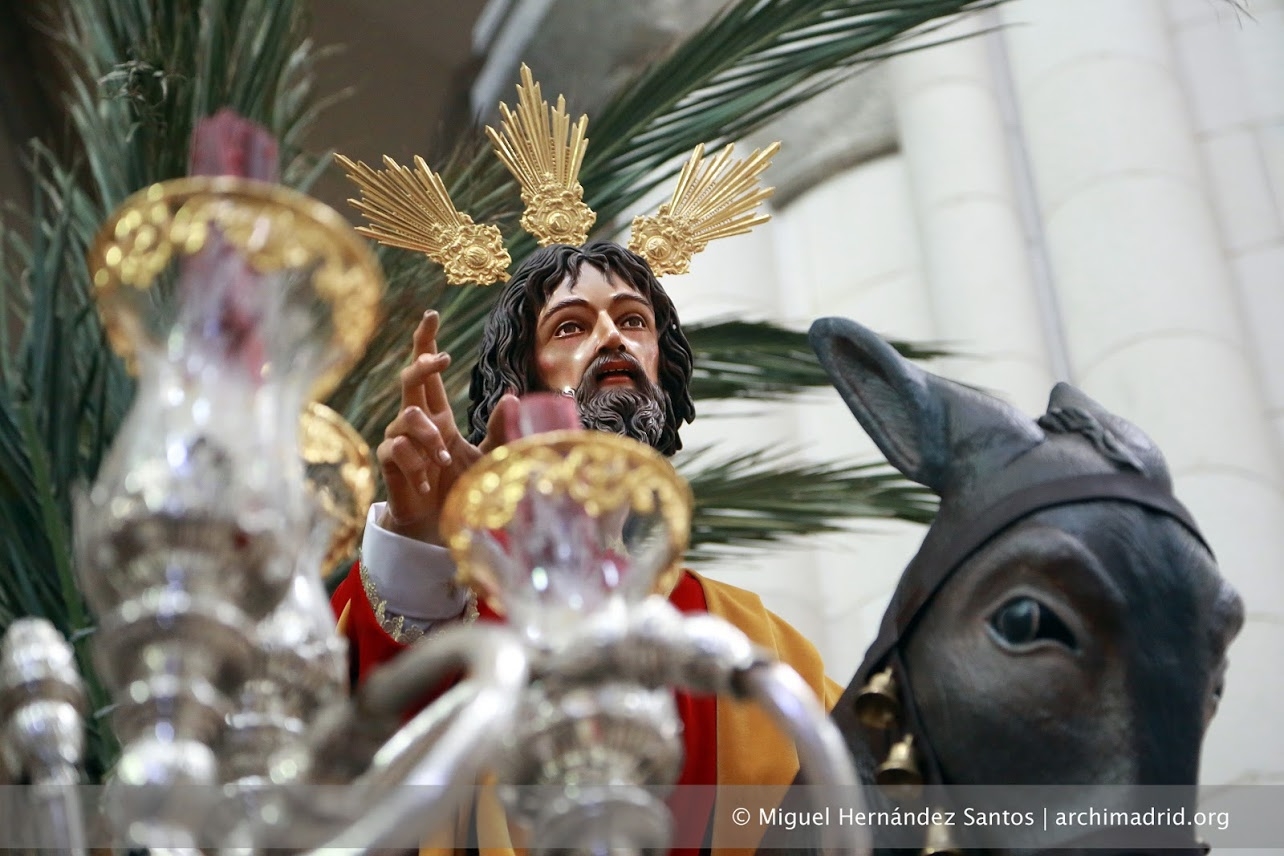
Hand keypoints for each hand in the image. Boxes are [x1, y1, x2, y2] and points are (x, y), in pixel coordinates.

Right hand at [375, 310, 516, 544]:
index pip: (428, 373)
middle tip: (443, 358)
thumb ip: (501, 429)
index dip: (425, 343)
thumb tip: (512, 396)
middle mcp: (417, 423)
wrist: (441, 526)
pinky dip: (417, 465)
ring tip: (444, 462)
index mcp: (439, 416)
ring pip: (407, 416)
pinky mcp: (390, 461)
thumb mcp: (491, 457)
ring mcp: (400, 440)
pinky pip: (398, 448)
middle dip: (422, 362)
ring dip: (429, 437)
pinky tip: (427, 484)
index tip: (431, 315)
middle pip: (409, 379)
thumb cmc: (464, 489)